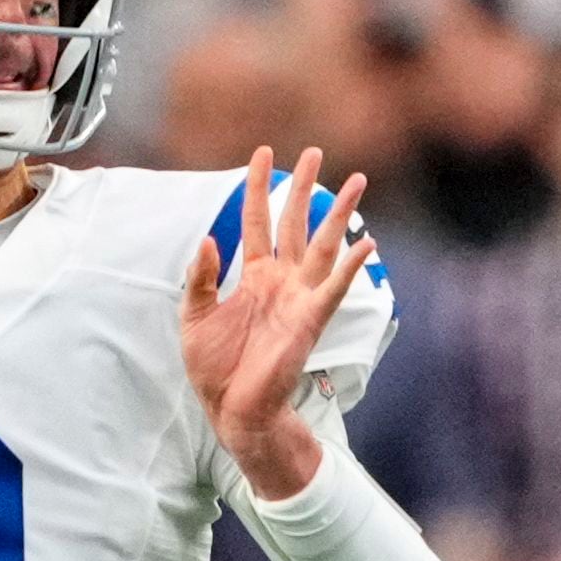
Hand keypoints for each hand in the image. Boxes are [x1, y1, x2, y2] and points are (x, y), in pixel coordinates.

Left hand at [181, 146, 374, 500]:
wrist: (231, 408)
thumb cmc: (214, 366)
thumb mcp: (193, 317)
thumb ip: (199, 279)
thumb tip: (207, 240)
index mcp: (252, 276)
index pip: (256, 221)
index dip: (258, 188)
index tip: (261, 152)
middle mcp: (280, 280)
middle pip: (295, 223)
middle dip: (305, 187)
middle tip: (316, 152)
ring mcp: (298, 298)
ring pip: (323, 246)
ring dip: (340, 214)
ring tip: (357, 181)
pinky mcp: (310, 320)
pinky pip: (334, 288)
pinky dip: (350, 266)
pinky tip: (366, 242)